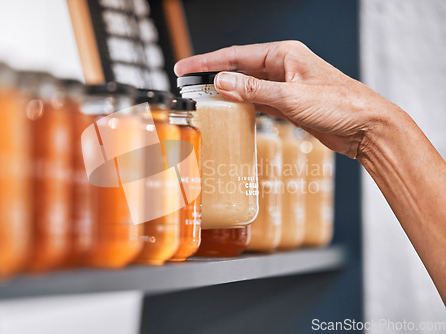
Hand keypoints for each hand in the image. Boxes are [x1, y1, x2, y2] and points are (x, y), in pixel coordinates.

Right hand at [174, 41, 399, 157]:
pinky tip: (231, 112)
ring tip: (204, 100)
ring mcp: (286, 86)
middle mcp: (283, 67)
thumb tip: (221, 82)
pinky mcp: (289, 104)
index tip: (185, 68)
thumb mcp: (291, 97)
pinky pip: (259, 102)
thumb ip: (253, 90)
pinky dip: (244, 107)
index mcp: (284, 54)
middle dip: (214, 76)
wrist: (367, 128)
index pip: (236, 55)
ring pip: (248, 87)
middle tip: (188, 84)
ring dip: (228, 93)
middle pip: (240, 69)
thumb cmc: (340, 105)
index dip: (207, 62)